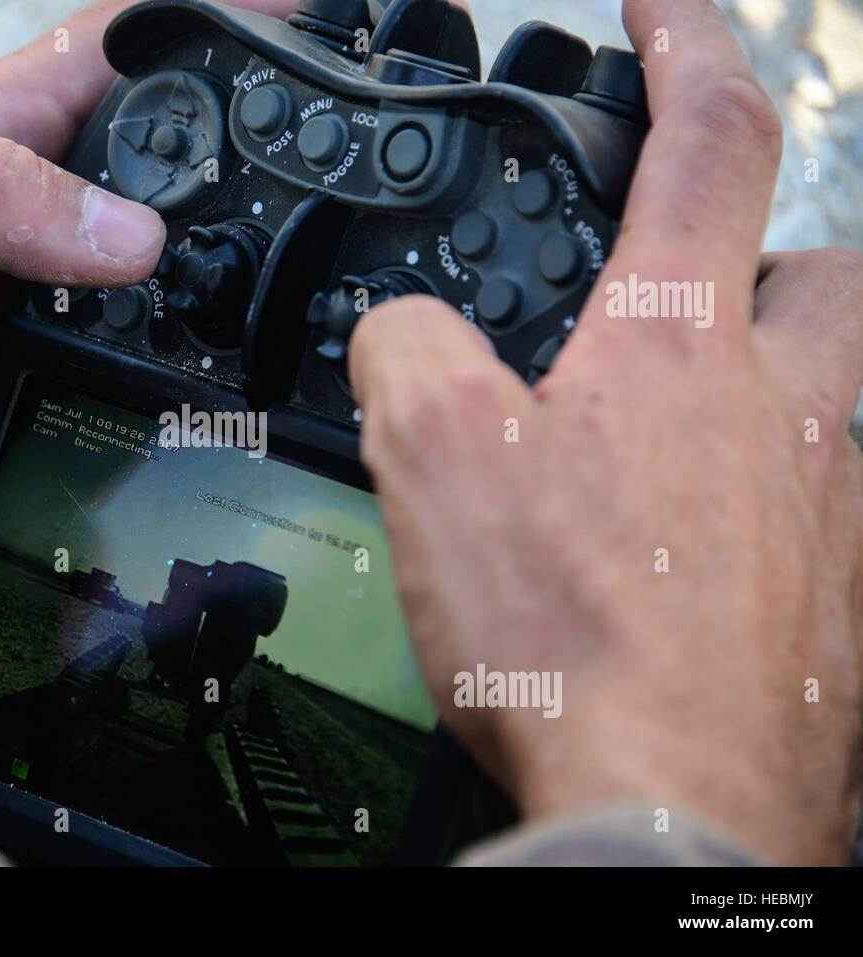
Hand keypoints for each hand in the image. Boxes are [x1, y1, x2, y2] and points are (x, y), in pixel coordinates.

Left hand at [0, 0, 294, 620]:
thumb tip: (127, 230)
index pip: (123, 53)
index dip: (222, 26)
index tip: (313, 24)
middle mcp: (22, 225)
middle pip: (177, 171)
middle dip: (264, 159)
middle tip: (346, 179)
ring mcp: (37, 318)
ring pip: (179, 283)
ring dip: (244, 280)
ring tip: (323, 285)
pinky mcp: (38, 403)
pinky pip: (144, 382)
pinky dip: (199, 380)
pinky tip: (239, 387)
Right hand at [350, 0, 862, 863]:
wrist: (673, 811)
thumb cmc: (576, 643)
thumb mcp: (430, 461)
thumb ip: (408, 350)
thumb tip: (407, 331)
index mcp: (678, 350)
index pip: (706, 137)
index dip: (682, 38)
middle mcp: (789, 411)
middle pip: (823, 264)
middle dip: (760, 246)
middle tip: (681, 290)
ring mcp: (835, 506)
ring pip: (833, 392)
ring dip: (759, 384)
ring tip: (661, 443)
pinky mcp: (847, 597)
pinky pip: (826, 508)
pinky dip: (761, 505)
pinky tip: (684, 559)